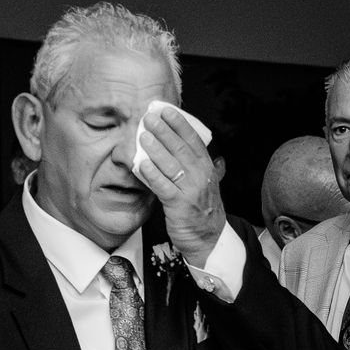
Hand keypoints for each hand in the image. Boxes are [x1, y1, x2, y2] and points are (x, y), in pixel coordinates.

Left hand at [135, 105, 226, 265]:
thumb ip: (204, 168)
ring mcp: (191, 191)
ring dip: (156, 149)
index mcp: (208, 168)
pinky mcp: (179, 206)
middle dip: (165, 131)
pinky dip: (152, 175)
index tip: (167, 110)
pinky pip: (164, 187)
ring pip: (172, 166)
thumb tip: (207, 154)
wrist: (209, 239)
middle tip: (149, 117)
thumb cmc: (203, 210)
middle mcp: (201, 177)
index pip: (194, 141)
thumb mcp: (207, 185)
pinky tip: (140, 164)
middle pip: (182, 149)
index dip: (181, 125)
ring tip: (143, 135)